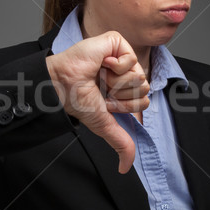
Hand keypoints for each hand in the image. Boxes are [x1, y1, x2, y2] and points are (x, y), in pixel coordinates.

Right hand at [46, 31, 148, 173]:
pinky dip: (115, 66)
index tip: (106, 102)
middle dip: (122, 94)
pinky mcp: (115, 42)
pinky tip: (101, 64)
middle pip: (145, 87)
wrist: (63, 85)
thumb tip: (125, 168)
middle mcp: (124, 73)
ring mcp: (121, 56)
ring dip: (116, 81)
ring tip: (99, 76)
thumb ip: (120, 144)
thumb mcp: (104, 124)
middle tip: (102, 88)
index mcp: (123, 89)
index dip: (125, 106)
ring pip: (139, 74)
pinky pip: (131, 58)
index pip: (143, 101)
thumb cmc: (77, 100)